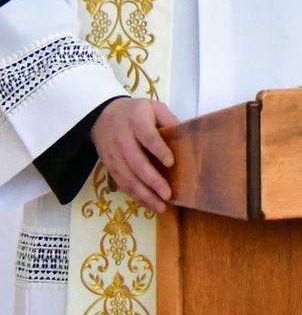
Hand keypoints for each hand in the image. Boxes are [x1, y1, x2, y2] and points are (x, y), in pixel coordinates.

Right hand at [90, 97, 178, 211]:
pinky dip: (135, 196)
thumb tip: (186, 136)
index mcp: (136, 121)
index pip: (148, 137)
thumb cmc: (136, 112)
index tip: (171, 162)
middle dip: (152, 181)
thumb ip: (168, 119)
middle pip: (136, 163)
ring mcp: (114, 155)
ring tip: (160, 206)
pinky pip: (122, 183)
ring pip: (127, 178)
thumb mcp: (153, 107)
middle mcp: (122, 140)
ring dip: (144, 194)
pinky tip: (148, 204)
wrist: (102, 116)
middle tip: (168, 194)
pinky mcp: (109, 166)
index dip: (159, 150)